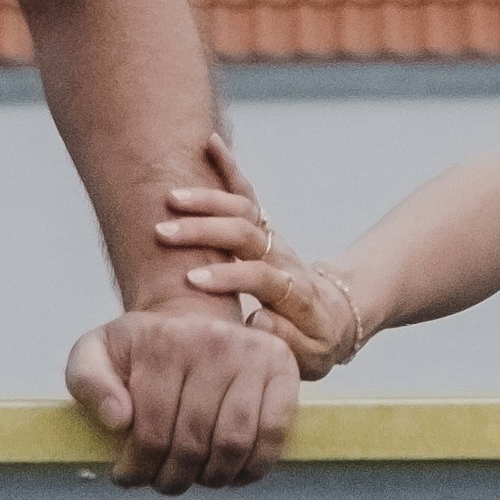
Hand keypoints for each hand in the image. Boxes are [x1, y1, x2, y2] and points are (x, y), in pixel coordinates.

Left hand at [67, 302, 304, 492]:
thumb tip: (117, 420)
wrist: (191, 318)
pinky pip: (272, 433)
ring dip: (211, 477)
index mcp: (163, 339)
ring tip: (195, 480)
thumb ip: (88, 381)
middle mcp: (213, 341)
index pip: (151, 427)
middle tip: (163, 483)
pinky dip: (253, 466)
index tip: (127, 477)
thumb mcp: (96, 353)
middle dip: (173, 477)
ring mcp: (253, 354)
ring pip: (233, 442)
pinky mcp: (284, 369)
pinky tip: (231, 474)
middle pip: (192, 440)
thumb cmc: (142, 347)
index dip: (137, 466)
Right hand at [145, 177, 380, 376]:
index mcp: (295, 294)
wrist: (335, 316)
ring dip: (207, 201)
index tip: (194, 280)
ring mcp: (273, 239)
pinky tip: (209, 142)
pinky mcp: (263, 228)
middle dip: (205, 231)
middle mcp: (283, 258)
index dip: (230, 276)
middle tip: (163, 233)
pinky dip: (228, 166)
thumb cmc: (314, 343)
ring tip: (170, 199)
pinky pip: (246, 193)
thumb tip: (258, 318)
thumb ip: (285, 340)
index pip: (263, 277)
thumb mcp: (308, 357)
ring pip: (244, 209)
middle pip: (248, 234)